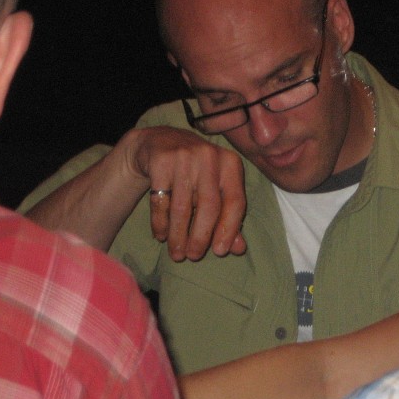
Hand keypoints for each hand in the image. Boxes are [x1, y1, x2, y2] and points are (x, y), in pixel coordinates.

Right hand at [125, 127, 246, 261]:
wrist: (161, 142)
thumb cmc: (196, 173)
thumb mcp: (216, 189)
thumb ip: (228, 217)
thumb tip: (238, 249)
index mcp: (231, 163)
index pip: (235, 202)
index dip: (229, 229)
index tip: (219, 252)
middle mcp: (210, 157)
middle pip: (209, 206)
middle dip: (200, 236)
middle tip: (192, 256)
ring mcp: (184, 156)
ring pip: (182, 206)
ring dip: (178, 235)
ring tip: (176, 254)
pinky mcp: (160, 160)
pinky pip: (160, 200)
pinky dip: (160, 222)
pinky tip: (160, 236)